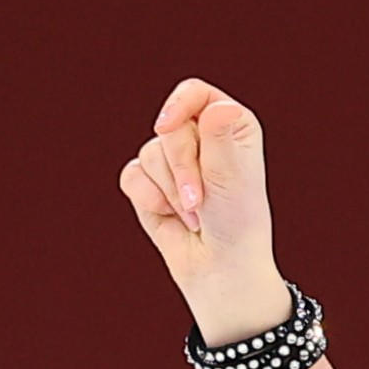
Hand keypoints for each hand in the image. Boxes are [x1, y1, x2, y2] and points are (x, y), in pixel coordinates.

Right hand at [115, 77, 287, 342]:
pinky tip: (171, 218)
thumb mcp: (234, 183)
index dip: (179, 105)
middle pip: (169, 127)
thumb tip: (218, 109)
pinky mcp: (149, 183)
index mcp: (229, 127)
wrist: (221, 273)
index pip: (196, 94)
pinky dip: (150, 202)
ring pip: (149, 154)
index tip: (167, 125)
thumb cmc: (237, 228)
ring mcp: (172, 160)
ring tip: (195, 215)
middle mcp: (201, 138)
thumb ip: (223, 143)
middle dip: (181, 167)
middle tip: (201, 201)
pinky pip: (132, 177)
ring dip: (171, 192)